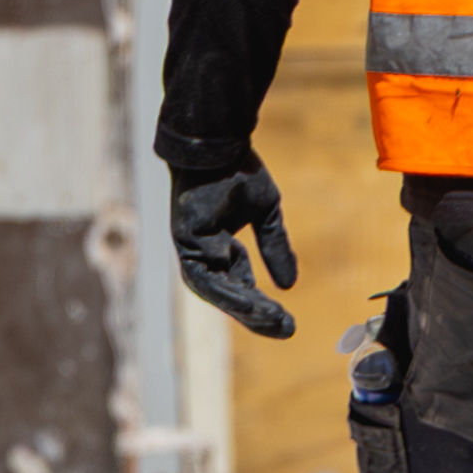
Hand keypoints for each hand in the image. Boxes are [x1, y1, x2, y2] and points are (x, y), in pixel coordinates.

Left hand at [172, 166, 298, 339]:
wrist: (219, 142)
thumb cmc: (238, 171)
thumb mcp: (265, 214)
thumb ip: (274, 247)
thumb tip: (289, 286)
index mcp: (219, 245)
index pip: (240, 283)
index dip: (262, 305)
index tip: (287, 323)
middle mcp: (203, 250)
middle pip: (228, 292)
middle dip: (255, 314)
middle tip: (285, 330)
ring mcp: (190, 246)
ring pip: (214, 290)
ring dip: (242, 308)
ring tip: (271, 320)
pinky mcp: (183, 240)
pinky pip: (203, 276)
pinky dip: (226, 290)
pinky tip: (250, 301)